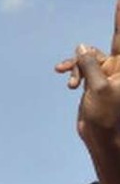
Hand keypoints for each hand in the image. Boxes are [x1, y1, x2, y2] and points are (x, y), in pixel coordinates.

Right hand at [55, 0, 119, 135]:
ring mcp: (107, 73)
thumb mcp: (98, 87)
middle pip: (98, 51)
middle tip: (70, 66)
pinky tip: (70, 84)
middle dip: (84, 56)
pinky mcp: (95, 82)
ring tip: (68, 80)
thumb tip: (82, 47)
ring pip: (86, 60)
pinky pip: (81, 70)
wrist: (102, 136)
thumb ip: (90, 64)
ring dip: (75, 67)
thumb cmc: (107, 114)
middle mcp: (118, 67)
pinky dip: (73, 74)